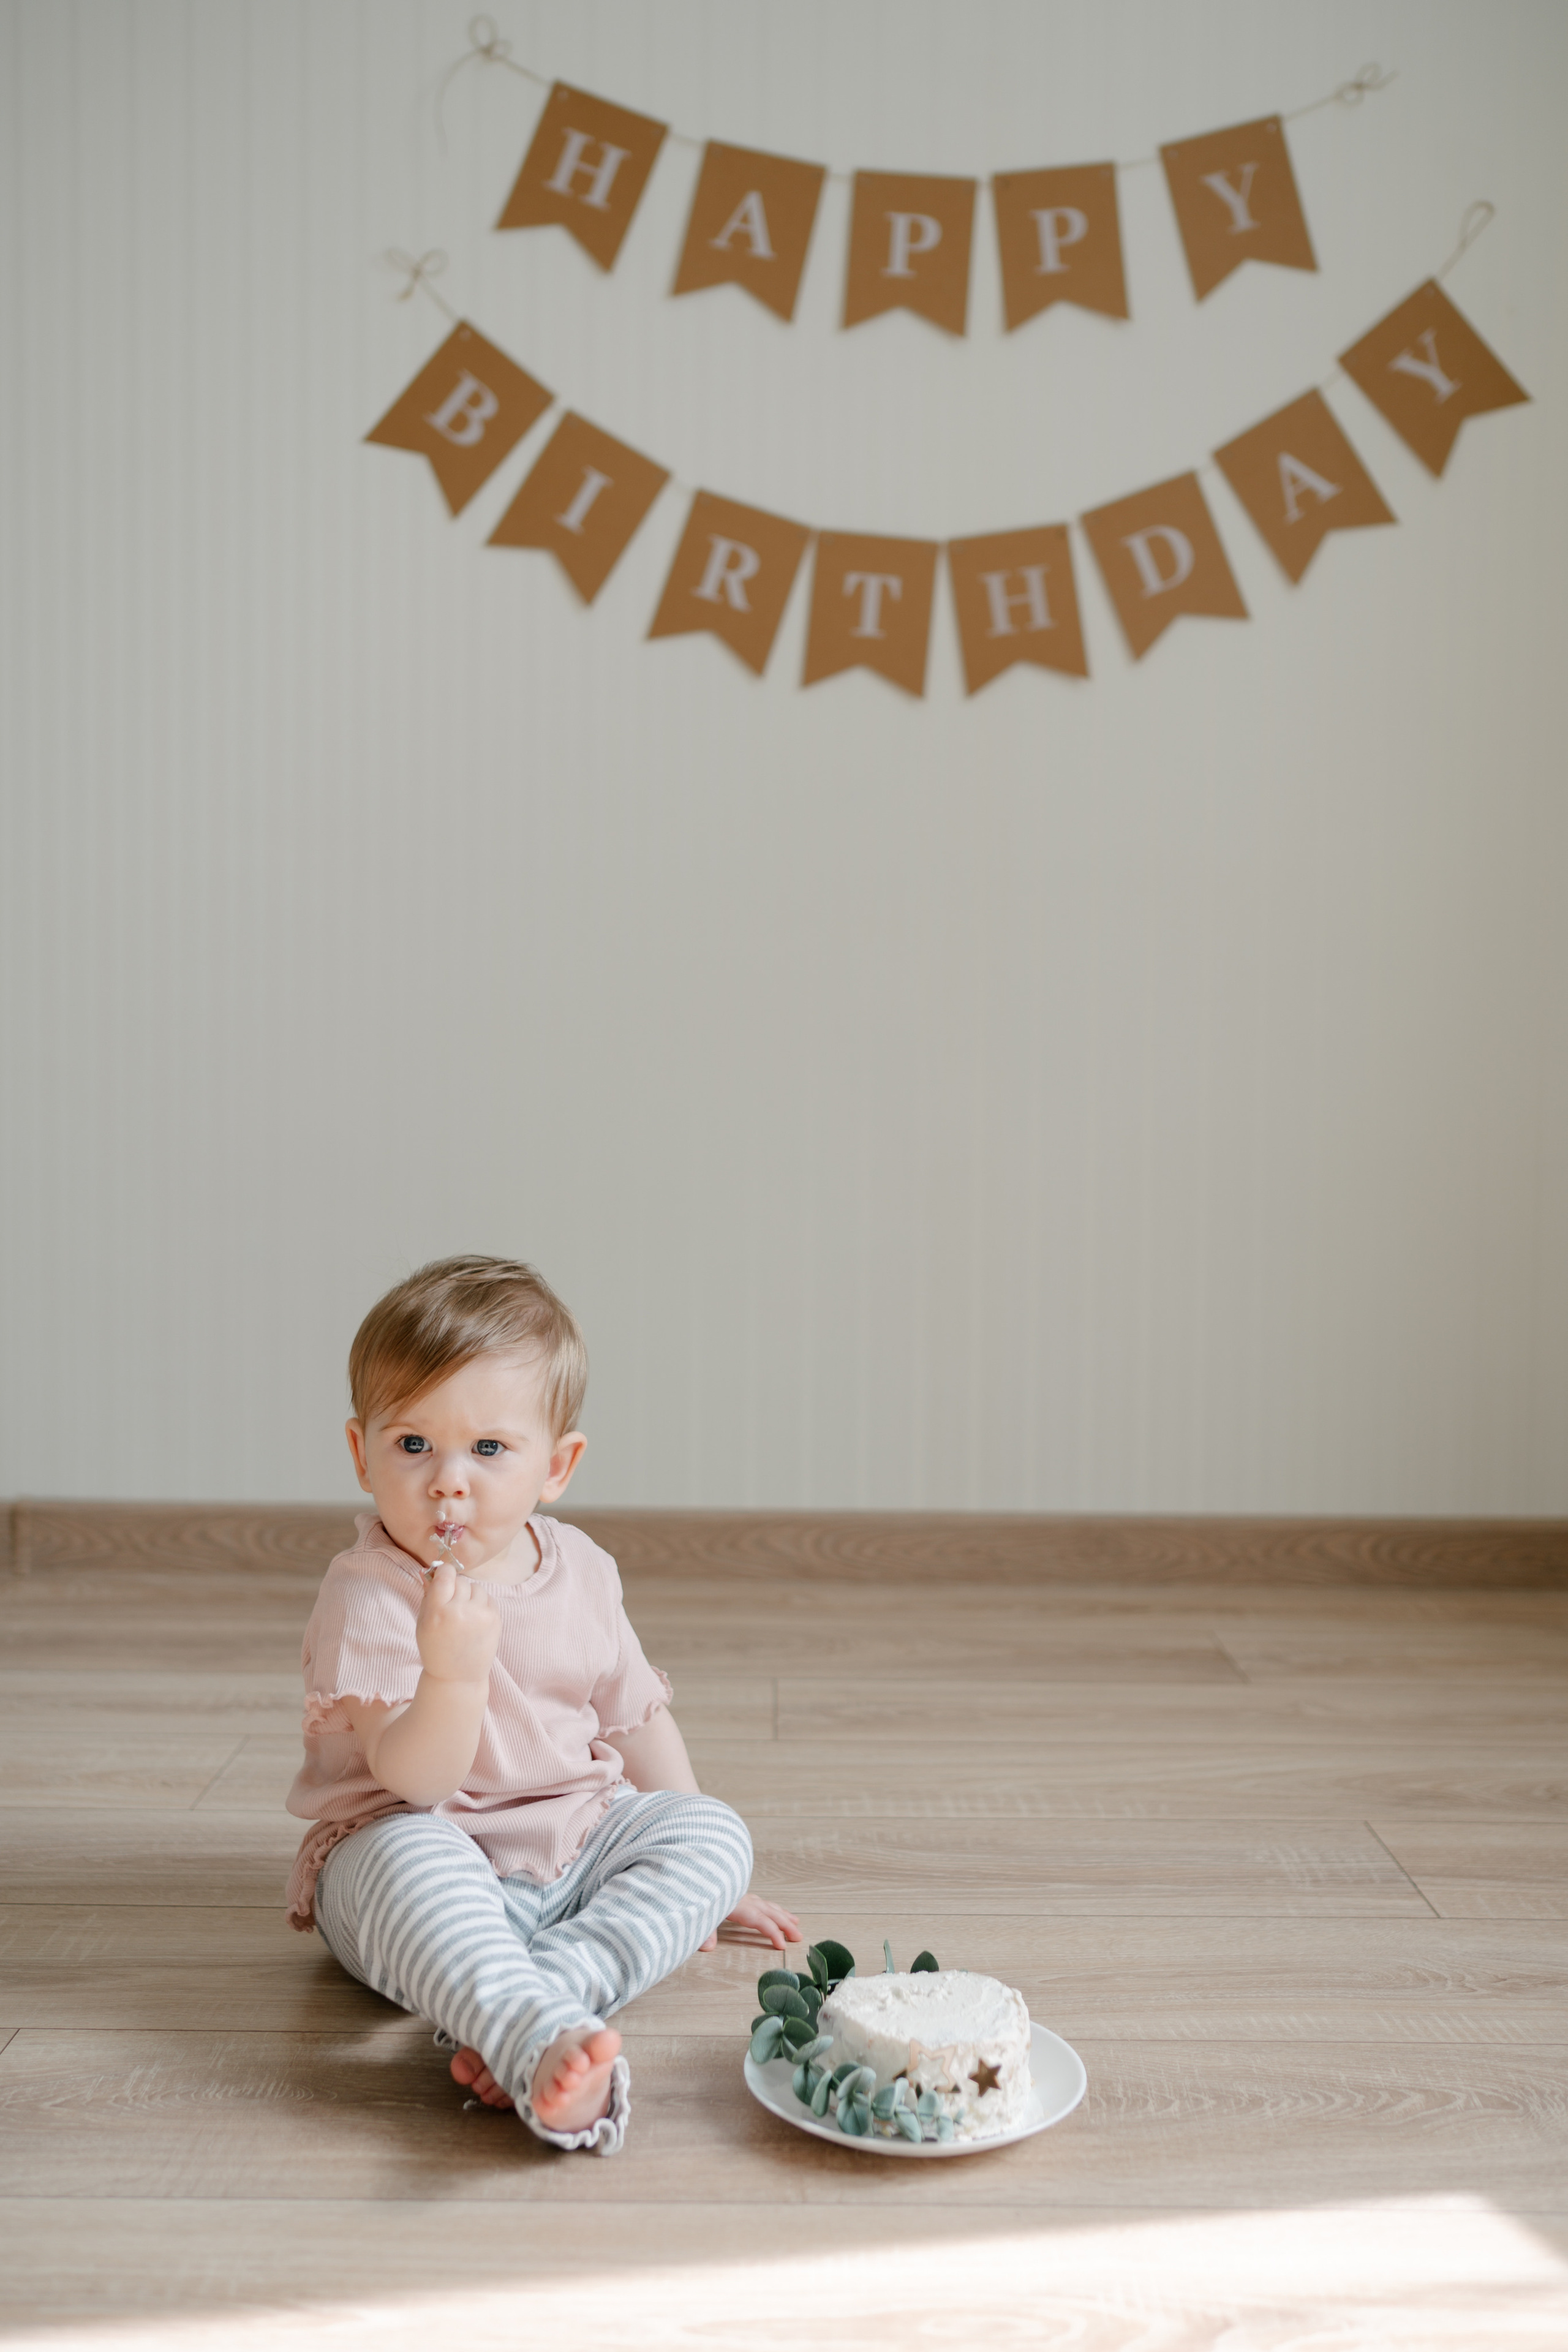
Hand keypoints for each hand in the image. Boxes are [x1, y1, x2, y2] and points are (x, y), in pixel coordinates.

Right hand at [414, 1559, 499, 1686]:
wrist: (457, 1676)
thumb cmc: (436, 1648)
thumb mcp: (423, 1623)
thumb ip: (428, 1595)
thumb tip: (430, 1570)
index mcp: (438, 1612)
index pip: (445, 1575)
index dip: (444, 1573)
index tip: (443, 1576)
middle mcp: (460, 1612)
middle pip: (461, 1581)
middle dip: (455, 1589)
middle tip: (451, 1604)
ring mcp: (480, 1616)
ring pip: (476, 1588)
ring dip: (470, 1596)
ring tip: (464, 1614)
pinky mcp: (495, 1620)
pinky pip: (488, 1598)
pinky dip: (481, 1604)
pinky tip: (474, 1620)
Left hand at [700, 1893, 801, 1951]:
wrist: (693, 1870)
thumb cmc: (696, 1891)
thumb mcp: (699, 1912)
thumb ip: (705, 1930)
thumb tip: (707, 1947)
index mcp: (736, 1904)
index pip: (759, 1919)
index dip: (772, 1932)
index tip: (782, 1945)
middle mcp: (742, 1899)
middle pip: (769, 1911)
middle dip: (785, 1924)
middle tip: (799, 1937)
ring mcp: (741, 1895)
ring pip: (766, 1905)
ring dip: (781, 1914)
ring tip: (795, 1922)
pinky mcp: (736, 1894)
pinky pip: (759, 1901)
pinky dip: (770, 1907)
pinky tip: (772, 1910)